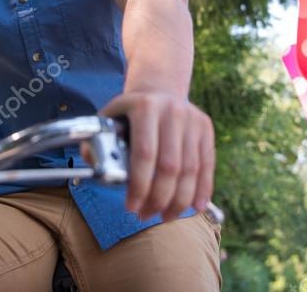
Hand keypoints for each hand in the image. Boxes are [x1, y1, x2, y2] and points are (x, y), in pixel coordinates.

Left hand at [98, 91, 214, 221]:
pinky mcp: (206, 128)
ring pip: (191, 170)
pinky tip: (194, 208)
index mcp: (145, 106)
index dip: (139, 185)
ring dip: (179, 200)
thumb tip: (100, 170)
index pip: (144, 154)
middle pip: (170, 166)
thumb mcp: (110, 119)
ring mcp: (192, 119)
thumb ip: (99, 144)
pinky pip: (207, 165)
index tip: (131, 208)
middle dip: (158, 198)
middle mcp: (172, 110)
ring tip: (165, 216)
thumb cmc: (129, 114)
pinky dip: (202, 190)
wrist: (159, 90)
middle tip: (145, 215)